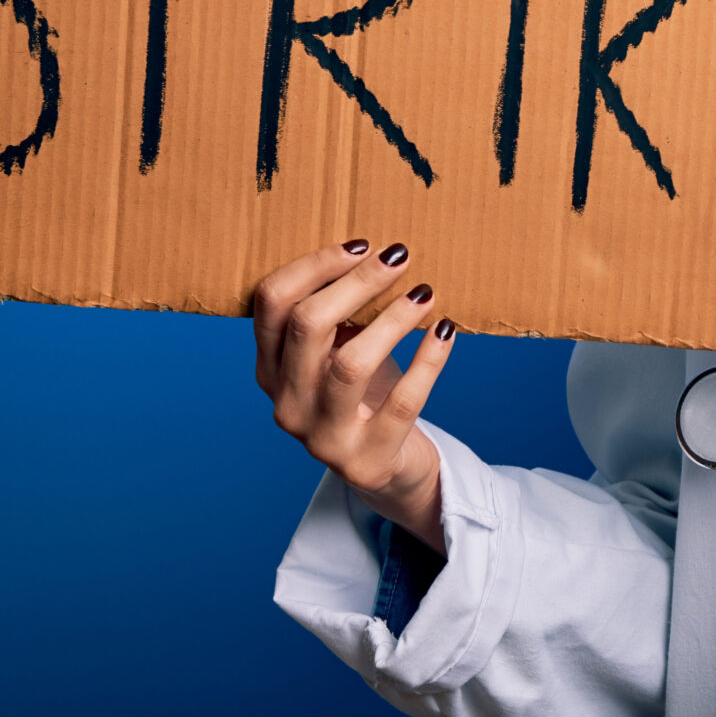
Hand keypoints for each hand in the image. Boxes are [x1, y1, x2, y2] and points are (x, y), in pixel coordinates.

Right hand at [253, 239, 456, 554]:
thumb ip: (338, 315)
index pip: (272, 303)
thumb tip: (375, 254)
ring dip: (391, 320)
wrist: (387, 471)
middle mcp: (287, 404)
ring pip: (349, 365)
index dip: (314, 266)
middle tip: (399, 257)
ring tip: (424, 292)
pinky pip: (402, 401)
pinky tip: (445, 330)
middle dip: (356, 282)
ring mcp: (322, 437)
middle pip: (308, 326)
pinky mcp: (368, 459)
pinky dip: (427, 360)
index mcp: (270, 370)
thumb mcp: (338, 355)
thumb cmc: (365, 397)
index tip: (361, 244)